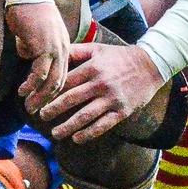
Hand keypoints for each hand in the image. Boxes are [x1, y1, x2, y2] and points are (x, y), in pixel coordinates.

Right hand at [5, 0, 70, 106]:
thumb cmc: (29, 8)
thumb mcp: (34, 32)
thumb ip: (33, 45)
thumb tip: (26, 55)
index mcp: (63, 45)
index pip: (63, 73)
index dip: (54, 90)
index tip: (45, 103)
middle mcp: (63, 48)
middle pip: (61, 81)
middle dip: (50, 100)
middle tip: (39, 113)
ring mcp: (55, 48)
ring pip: (52, 80)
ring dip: (40, 97)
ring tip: (30, 108)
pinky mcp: (43, 47)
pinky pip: (39, 72)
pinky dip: (31, 85)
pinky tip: (22, 92)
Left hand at [40, 43, 165, 143]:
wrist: (151, 65)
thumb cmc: (119, 57)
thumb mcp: (97, 49)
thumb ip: (75, 51)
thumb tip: (54, 54)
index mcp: (92, 68)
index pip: (65, 82)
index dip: (48, 92)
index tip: (37, 99)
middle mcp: (100, 84)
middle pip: (70, 99)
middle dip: (52, 110)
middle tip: (40, 116)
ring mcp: (112, 99)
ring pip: (85, 116)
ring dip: (67, 126)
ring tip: (55, 134)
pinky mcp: (122, 111)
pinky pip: (103, 125)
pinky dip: (89, 133)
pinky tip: (76, 139)